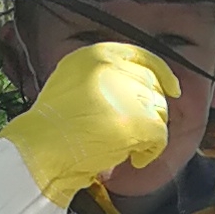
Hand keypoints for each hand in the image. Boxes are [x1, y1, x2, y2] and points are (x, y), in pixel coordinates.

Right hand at [6, 41, 179, 203]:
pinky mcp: (138, 121)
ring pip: (159, 111)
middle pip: (153, 87)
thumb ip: (103, 78)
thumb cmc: (52, 128)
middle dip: (149, 111)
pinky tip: (134, 159)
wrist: (41, 151)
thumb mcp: (71, 83)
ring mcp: (127, 93)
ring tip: (126, 146)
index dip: (162, 72)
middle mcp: (113, 67)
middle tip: (133, 132)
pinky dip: (151, 151)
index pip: (142, 55)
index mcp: (95, 54)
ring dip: (149, 133)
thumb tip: (138, 87)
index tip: (173, 88)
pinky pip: (160, 136)